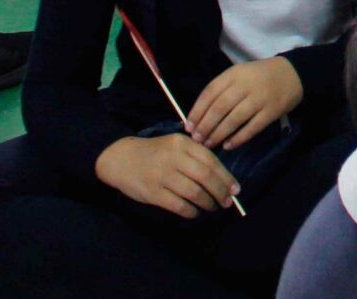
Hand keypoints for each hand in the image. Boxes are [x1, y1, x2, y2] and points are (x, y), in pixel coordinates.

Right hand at [95, 134, 237, 217]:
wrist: (121, 158)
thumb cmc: (155, 153)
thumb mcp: (175, 145)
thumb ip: (196, 156)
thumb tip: (222, 178)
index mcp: (182, 143)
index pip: (211, 161)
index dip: (226, 177)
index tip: (235, 189)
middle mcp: (174, 158)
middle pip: (205, 177)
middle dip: (220, 192)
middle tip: (226, 202)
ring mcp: (162, 176)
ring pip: (194, 192)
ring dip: (207, 203)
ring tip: (212, 207)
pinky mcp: (153, 193)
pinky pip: (178, 205)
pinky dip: (190, 211)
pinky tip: (194, 212)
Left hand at [186, 56, 303, 148]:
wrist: (292, 74)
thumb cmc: (258, 77)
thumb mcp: (238, 74)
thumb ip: (221, 90)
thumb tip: (198, 117)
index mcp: (234, 74)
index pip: (210, 93)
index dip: (197, 111)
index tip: (188, 127)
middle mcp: (246, 85)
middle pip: (220, 107)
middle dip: (205, 126)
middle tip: (197, 139)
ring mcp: (260, 99)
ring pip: (234, 119)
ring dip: (218, 134)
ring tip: (209, 144)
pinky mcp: (271, 112)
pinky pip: (252, 128)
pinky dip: (238, 138)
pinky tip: (228, 146)